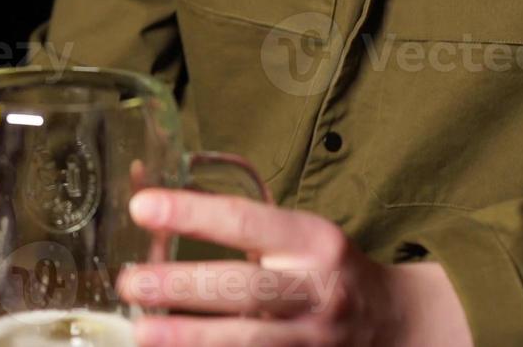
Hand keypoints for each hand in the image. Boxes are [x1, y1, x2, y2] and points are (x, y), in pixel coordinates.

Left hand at [116, 189, 470, 346]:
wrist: (393, 324)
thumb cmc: (325, 269)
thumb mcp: (295, 235)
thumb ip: (235, 220)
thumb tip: (150, 190)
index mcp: (314, 241)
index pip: (246, 221)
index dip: (192, 213)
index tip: (142, 207)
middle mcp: (317, 290)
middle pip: (243, 287)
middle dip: (182, 286)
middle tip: (130, 282)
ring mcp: (315, 339)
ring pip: (248, 339)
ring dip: (189, 336)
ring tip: (141, 331)